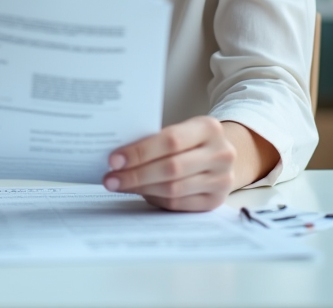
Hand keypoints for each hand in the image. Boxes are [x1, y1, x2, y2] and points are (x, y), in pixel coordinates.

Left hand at [103, 117, 277, 211]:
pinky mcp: (215, 201)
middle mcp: (221, 153)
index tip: (114, 159)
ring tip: (119, 185)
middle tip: (110, 178)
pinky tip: (140, 193)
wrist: (221, 155)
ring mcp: (222, 180)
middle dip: (136, 174)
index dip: (140, 152)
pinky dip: (155, 199)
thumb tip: (118, 158)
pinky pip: (178, 204)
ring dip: (141, 189)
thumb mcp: (180, 131)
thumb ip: (155, 140)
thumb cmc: (190, 141)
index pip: (170, 140)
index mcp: (209, 128)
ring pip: (173, 189)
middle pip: (171, 168)